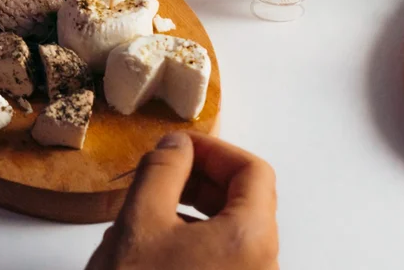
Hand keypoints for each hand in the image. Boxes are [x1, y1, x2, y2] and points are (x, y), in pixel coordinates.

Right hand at [87, 132, 277, 269]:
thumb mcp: (140, 222)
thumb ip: (162, 171)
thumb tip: (176, 146)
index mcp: (251, 239)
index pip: (253, 171)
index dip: (213, 150)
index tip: (179, 148)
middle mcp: (263, 267)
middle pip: (246, 202)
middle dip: (200, 181)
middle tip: (162, 174)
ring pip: (230, 233)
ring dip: (191, 212)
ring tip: (147, 214)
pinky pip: (221, 261)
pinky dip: (192, 243)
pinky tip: (153, 251)